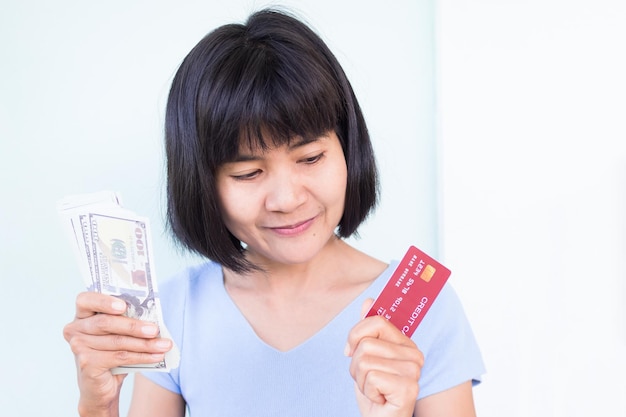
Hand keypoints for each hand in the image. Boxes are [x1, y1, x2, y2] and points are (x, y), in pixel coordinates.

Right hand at [63, 292, 171, 415]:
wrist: (101, 386)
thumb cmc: (111, 352)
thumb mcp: (118, 333)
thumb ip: (126, 320)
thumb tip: (153, 318)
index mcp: (82, 314)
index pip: (85, 300)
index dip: (103, 301)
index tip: (123, 305)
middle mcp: (75, 329)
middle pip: (105, 323)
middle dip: (134, 326)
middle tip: (155, 329)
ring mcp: (78, 347)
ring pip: (117, 341)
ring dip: (145, 344)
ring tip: (164, 344)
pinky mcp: (87, 364)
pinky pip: (119, 357)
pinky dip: (142, 357)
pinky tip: (156, 356)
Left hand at [345, 299, 423, 416]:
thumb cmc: (374, 390)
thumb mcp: (366, 356)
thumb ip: (368, 329)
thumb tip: (369, 301)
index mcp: (406, 343)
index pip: (376, 321)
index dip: (356, 336)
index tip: (352, 352)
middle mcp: (415, 355)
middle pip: (366, 343)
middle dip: (356, 364)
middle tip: (368, 379)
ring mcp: (414, 372)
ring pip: (365, 360)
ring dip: (361, 379)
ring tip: (373, 389)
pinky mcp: (408, 388)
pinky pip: (372, 377)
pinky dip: (367, 391)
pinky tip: (379, 398)